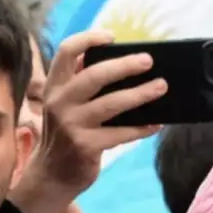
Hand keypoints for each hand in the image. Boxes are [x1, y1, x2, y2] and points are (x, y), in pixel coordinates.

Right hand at [37, 31, 165, 192]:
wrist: (51, 175)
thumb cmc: (66, 134)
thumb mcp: (64, 105)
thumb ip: (82, 83)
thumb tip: (124, 62)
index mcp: (54, 87)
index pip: (66, 52)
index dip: (89, 39)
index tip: (112, 37)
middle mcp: (60, 103)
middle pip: (95, 74)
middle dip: (125, 65)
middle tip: (148, 61)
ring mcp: (72, 125)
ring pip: (112, 103)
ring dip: (141, 94)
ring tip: (161, 87)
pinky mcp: (86, 146)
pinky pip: (121, 133)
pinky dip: (142, 127)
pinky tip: (156, 123)